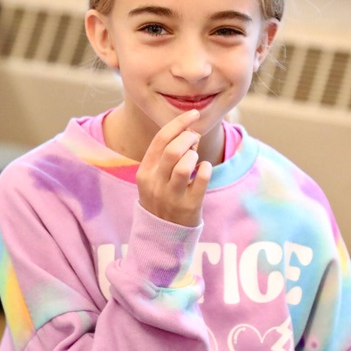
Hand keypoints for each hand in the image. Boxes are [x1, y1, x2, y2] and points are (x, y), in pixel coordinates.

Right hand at [136, 110, 212, 226]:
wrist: (162, 236)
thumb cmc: (163, 198)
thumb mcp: (155, 177)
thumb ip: (167, 155)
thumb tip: (190, 132)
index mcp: (145, 172)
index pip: (160, 139)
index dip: (178, 123)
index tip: (193, 114)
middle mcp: (155, 183)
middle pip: (173, 150)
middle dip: (188, 138)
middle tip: (195, 140)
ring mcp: (171, 196)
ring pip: (184, 165)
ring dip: (195, 155)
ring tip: (196, 159)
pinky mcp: (189, 207)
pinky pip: (201, 180)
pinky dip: (205, 169)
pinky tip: (203, 170)